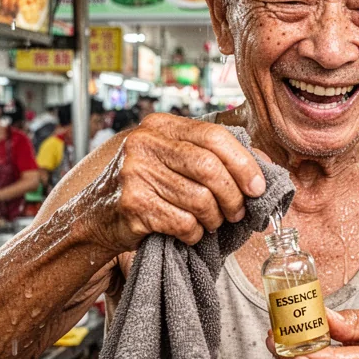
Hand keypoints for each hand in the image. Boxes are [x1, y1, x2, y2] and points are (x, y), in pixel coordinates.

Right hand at [79, 113, 266, 251]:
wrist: (95, 217)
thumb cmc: (145, 186)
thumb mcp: (172, 158)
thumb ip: (211, 154)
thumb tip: (263, 163)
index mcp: (160, 125)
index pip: (214, 136)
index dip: (243, 163)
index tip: (257, 187)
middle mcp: (144, 143)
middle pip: (209, 168)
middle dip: (233, 195)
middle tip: (238, 212)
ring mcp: (135, 173)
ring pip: (199, 199)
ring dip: (215, 218)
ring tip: (212, 223)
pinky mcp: (132, 205)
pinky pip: (183, 223)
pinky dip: (195, 233)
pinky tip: (189, 232)